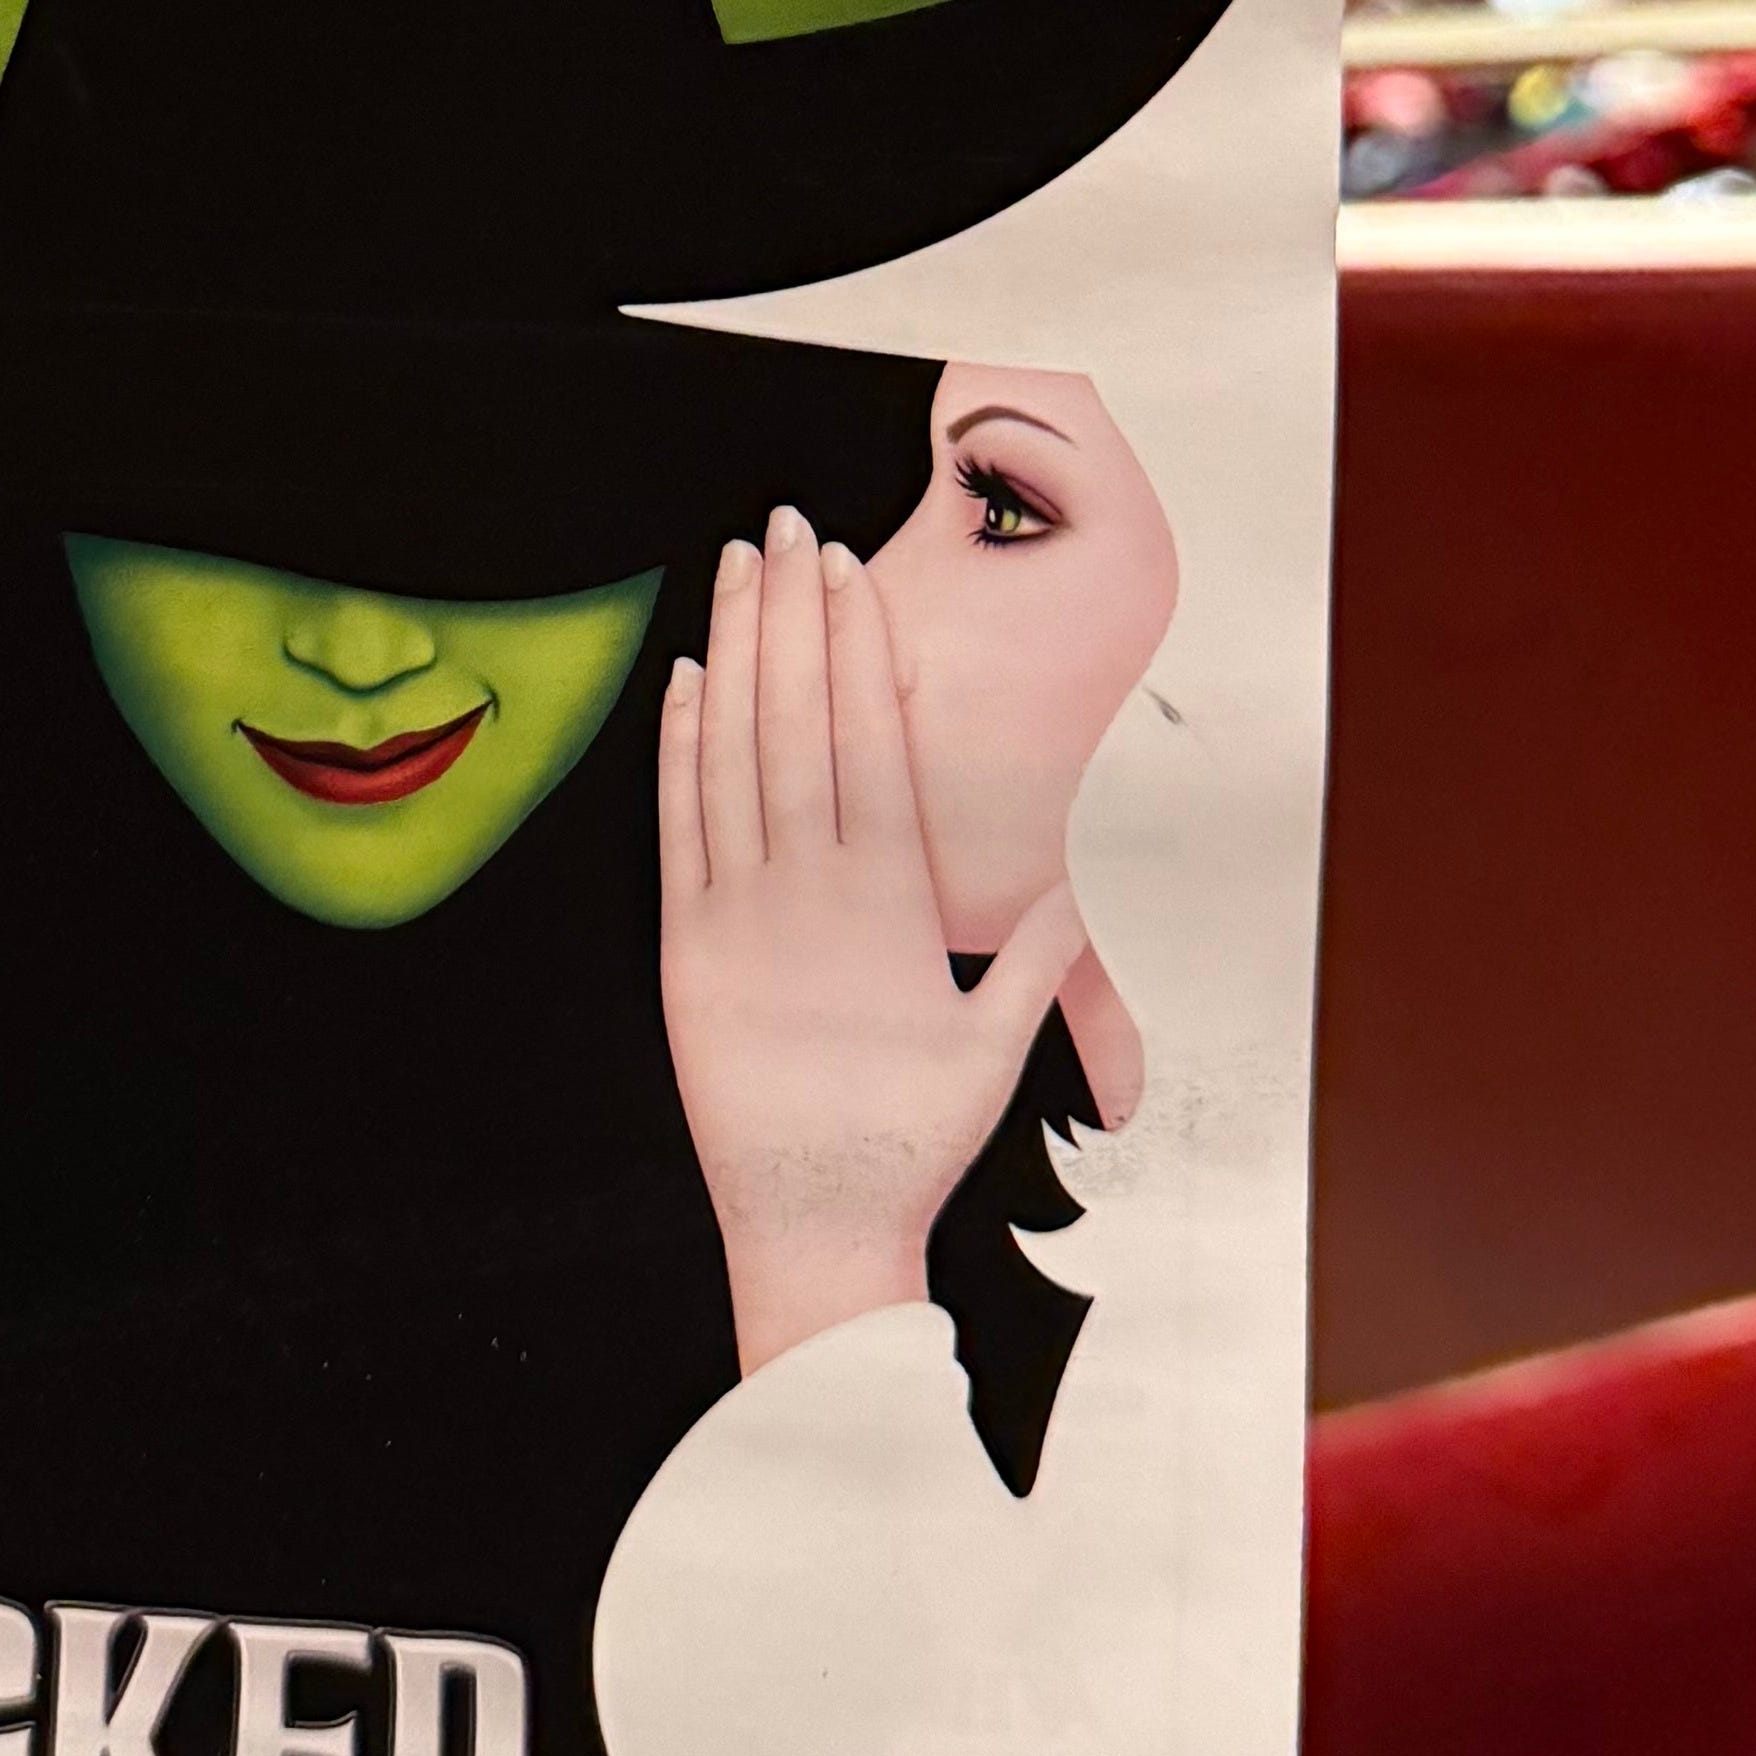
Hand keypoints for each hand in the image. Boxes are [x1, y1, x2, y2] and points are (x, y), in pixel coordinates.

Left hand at [658, 512, 1086, 1377]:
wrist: (815, 1228)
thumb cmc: (913, 1140)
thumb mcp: (996, 1048)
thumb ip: (1035, 961)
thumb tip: (1076, 888)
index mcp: (888, 903)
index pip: (869, 744)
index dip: (857, 653)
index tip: (852, 576)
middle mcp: (810, 893)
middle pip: (796, 723)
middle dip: (791, 618)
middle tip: (789, 527)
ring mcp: (739, 915)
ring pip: (732, 755)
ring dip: (734, 655)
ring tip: (736, 570)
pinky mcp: (684, 949)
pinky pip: (679, 827)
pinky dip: (680, 750)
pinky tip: (687, 683)